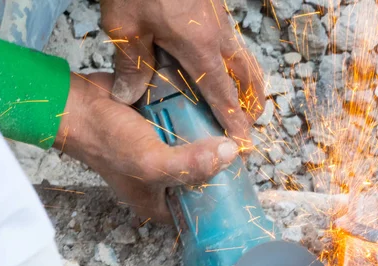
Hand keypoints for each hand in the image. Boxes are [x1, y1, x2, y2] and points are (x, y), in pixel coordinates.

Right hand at [55, 73, 238, 222]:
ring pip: (203, 147)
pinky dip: (201, 116)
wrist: (81, 104)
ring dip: (215, 136)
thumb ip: (190, 164)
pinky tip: (218, 109)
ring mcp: (168, 152)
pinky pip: (192, 124)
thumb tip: (231, 153)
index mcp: (162, 204)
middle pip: (207, 176)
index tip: (247, 181)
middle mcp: (167, 181)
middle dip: (224, 163)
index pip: (203, 209)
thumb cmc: (109, 143)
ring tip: (237, 126)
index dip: (225, 198)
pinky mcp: (167, 127)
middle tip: (245, 147)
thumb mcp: (152, 163)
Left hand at [100, 0, 264, 144]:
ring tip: (241, 101)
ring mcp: (219, 22)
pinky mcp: (214, 11)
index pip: (223, 94)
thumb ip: (131, 64)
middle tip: (248, 122)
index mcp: (200, 48)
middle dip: (251, 103)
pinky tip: (215, 67)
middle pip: (247, 77)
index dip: (233, 120)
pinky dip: (233, 64)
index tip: (243, 141)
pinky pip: (231, 44)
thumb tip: (128, 96)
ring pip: (244, 59)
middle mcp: (218, 37)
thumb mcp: (126, 26)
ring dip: (246, 84)